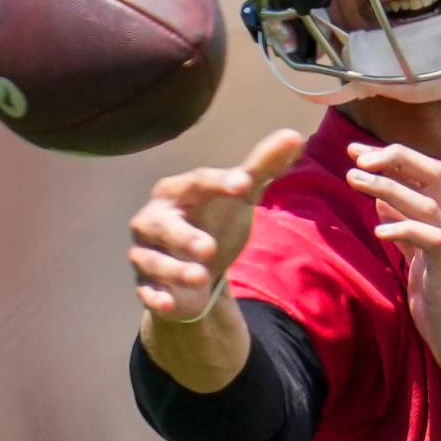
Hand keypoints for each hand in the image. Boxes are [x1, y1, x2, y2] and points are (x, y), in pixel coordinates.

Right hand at [129, 129, 304, 321]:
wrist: (198, 266)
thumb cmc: (216, 219)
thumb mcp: (241, 195)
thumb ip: (263, 166)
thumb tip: (294, 136)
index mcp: (179, 191)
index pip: (198, 182)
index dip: (219, 181)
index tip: (244, 183)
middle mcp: (155, 219)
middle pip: (163, 224)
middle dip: (183, 236)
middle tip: (208, 248)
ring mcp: (148, 252)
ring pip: (152, 260)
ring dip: (174, 269)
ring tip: (199, 277)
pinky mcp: (147, 283)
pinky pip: (146, 290)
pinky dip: (156, 297)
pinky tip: (169, 303)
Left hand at [345, 141, 440, 377]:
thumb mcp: (422, 268)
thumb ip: (408, 237)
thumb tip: (382, 206)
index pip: (427, 177)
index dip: (395, 159)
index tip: (359, 151)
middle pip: (436, 174)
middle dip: (397, 157)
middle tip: (357, 155)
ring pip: (429, 203)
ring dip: (389, 187)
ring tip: (355, 179)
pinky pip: (432, 242)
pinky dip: (405, 229)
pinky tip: (380, 230)